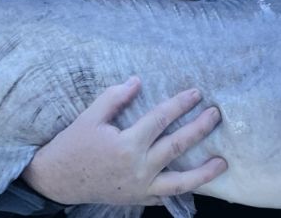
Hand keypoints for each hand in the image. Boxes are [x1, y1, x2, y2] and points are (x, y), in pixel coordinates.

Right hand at [21, 77, 226, 204]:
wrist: (57, 181)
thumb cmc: (73, 145)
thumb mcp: (90, 117)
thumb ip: (114, 97)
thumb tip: (137, 81)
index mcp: (126, 145)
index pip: (161, 119)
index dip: (180, 104)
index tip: (195, 93)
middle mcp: (138, 168)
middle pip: (177, 146)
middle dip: (199, 129)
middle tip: (215, 115)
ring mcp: (140, 188)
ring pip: (180, 182)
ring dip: (204, 172)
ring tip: (223, 162)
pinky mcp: (139, 199)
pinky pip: (167, 196)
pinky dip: (185, 189)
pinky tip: (199, 181)